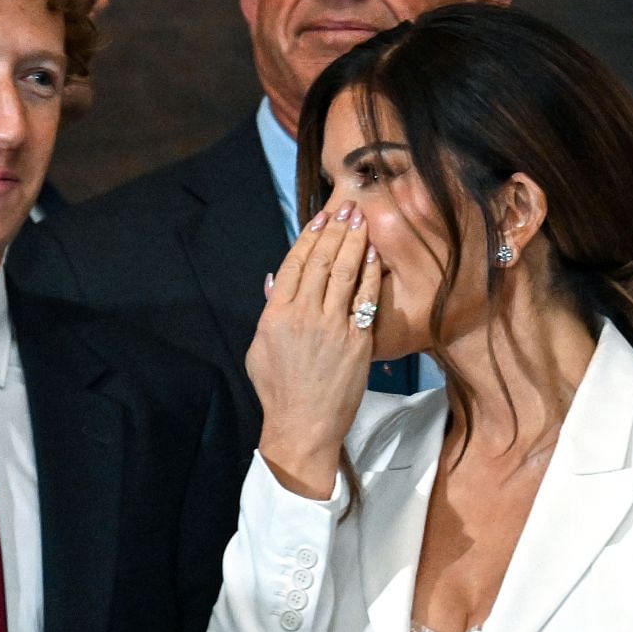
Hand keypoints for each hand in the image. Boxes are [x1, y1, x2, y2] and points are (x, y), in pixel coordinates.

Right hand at [247, 200, 381, 498]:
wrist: (304, 425)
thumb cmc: (278, 390)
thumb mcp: (259, 349)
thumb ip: (268, 311)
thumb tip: (275, 279)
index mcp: (276, 315)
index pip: (294, 264)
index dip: (309, 237)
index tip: (321, 217)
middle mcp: (304, 315)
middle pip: (321, 261)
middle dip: (336, 230)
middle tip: (348, 207)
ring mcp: (332, 327)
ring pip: (344, 273)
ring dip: (354, 242)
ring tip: (361, 219)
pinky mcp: (356, 340)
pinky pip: (365, 298)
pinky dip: (369, 273)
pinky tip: (373, 253)